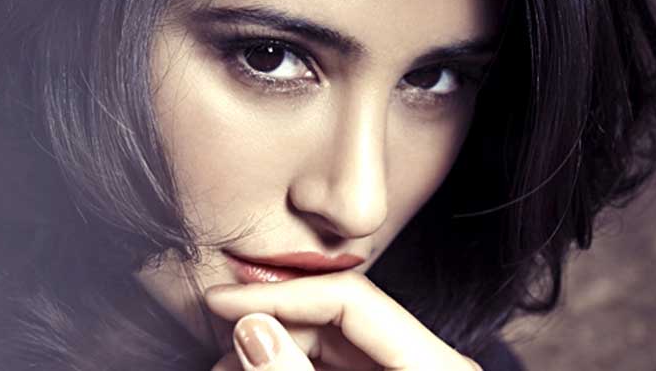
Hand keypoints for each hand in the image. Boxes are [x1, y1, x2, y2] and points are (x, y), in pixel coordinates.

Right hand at [205, 270, 481, 369]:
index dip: (282, 292)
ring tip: (224, 363)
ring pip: (329, 345)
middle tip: (217, 338)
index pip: (352, 297)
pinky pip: (332, 368)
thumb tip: (252, 327)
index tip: (223, 300)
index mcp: (438, 369)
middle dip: (269, 324)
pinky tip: (257, 369)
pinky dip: (289, 368)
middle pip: (337, 318)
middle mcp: (425, 365)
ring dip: (272, 349)